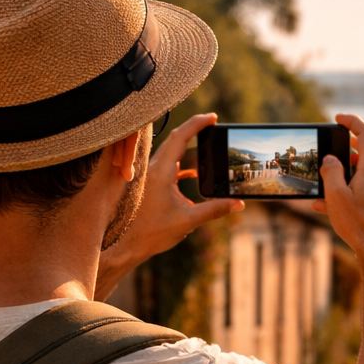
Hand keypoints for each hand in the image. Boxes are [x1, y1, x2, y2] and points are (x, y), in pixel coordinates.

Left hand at [96, 113, 241, 298]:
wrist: (126, 245)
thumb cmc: (152, 233)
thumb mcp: (188, 221)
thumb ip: (214, 210)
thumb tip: (237, 204)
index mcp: (160, 172)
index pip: (180, 138)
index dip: (197, 124)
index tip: (212, 118)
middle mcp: (152, 170)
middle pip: (174, 140)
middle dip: (194, 130)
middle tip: (211, 124)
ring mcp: (148, 177)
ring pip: (169, 154)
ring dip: (187, 148)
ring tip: (205, 147)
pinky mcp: (148, 186)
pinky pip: (166, 167)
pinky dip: (180, 166)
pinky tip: (193, 175)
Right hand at [310, 113, 363, 264]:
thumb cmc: (359, 226)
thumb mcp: (336, 197)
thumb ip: (331, 173)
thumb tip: (330, 159)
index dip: (352, 121)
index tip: (339, 118)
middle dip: (356, 141)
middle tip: (342, 142)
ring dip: (357, 165)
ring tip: (338, 174)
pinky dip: (361, 184)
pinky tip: (343, 201)